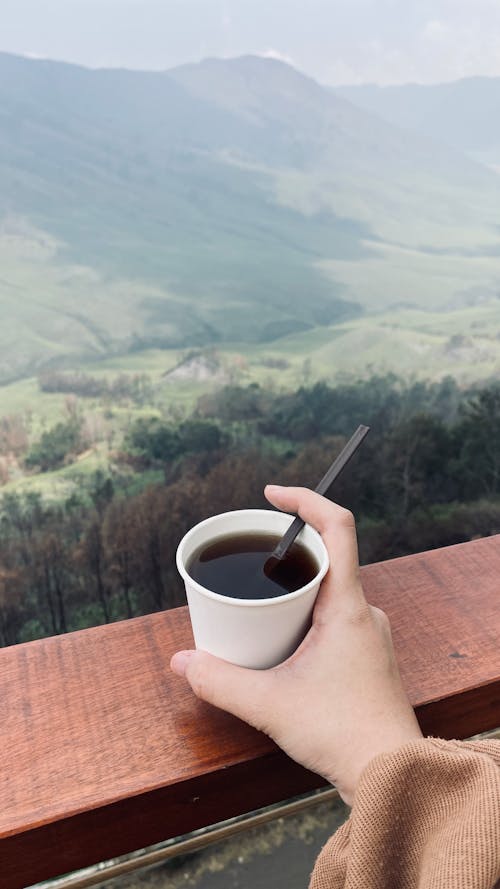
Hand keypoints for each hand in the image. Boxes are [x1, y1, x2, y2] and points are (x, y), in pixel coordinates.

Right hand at [171, 486, 422, 805]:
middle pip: (324, 556)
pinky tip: (279, 643)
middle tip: (248, 562)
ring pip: (327, 590)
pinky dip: (303, 616)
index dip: (305, 499)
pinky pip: (332, 616)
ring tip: (255, 606)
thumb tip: (181, 661)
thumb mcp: (269, 704)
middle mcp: (363, 611)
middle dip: (282, 553)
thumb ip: (219, 680)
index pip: (337, 527)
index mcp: (348, 606)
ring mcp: (367, 632)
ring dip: (291, 589)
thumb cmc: (343, 734)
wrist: (392, 774)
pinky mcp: (364, 654)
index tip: (271, 494)